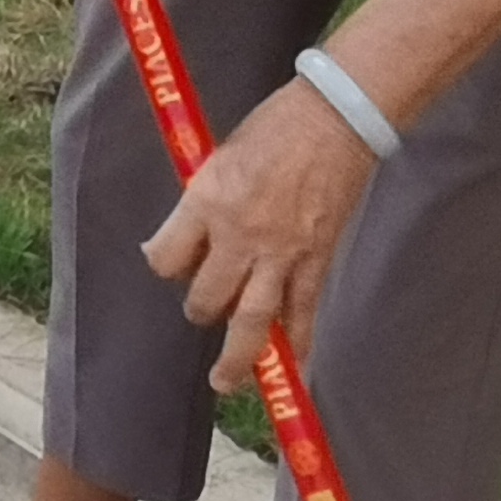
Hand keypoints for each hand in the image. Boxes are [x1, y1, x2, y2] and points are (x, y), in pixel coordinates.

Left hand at [142, 78, 377, 392]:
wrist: (336, 119)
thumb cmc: (276, 128)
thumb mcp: (218, 157)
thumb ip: (203, 200)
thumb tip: (191, 233)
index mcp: (206, 201)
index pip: (164, 257)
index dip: (163, 264)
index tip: (170, 263)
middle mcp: (239, 235)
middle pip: (206, 297)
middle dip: (201, 309)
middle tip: (204, 309)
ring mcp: (280, 253)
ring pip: (252, 321)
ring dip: (238, 359)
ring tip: (227, 381)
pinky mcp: (316, 260)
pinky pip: (303, 314)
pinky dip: (298, 344)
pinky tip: (292, 366)